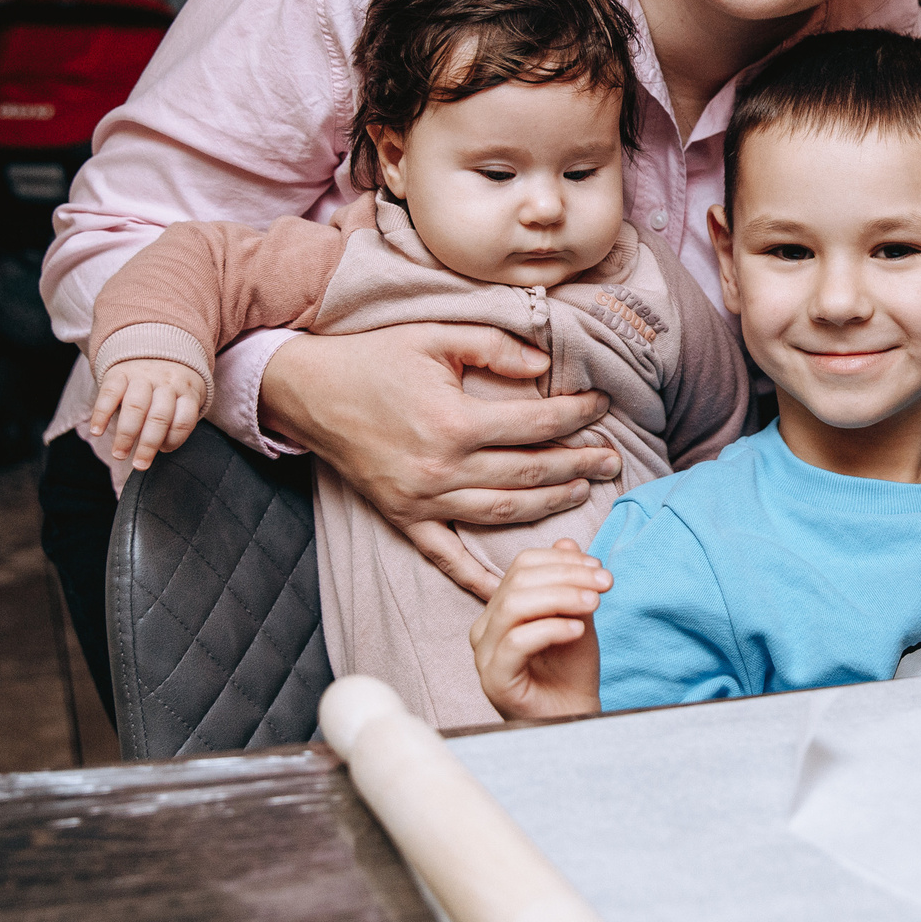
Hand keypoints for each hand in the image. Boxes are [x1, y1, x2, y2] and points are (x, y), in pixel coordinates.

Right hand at [87, 358, 205, 470]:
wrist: (155, 343)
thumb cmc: (172, 383)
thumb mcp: (187, 394)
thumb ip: (178, 417)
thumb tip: (162, 449)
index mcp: (187, 391)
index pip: (184, 419)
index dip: (174, 439)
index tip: (164, 451)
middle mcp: (166, 382)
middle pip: (159, 416)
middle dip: (148, 445)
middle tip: (139, 465)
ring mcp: (142, 376)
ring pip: (135, 407)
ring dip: (126, 434)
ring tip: (119, 454)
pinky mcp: (119, 372)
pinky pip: (110, 393)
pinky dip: (102, 414)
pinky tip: (97, 431)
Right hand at [260, 326, 619, 599]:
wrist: (307, 392)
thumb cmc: (372, 358)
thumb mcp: (434, 336)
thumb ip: (493, 346)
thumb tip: (542, 364)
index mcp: (454, 422)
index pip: (536, 425)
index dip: (577, 415)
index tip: (603, 405)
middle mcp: (442, 469)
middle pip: (530, 474)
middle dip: (579, 465)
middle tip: (613, 459)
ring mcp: (422, 500)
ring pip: (502, 513)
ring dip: (549, 507)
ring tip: (582, 492)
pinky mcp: (403, 518)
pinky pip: (445, 555)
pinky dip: (477, 576)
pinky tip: (508, 585)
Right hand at [469, 540, 606, 719]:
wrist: (574, 717)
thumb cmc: (572, 671)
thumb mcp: (578, 617)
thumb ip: (571, 583)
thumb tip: (568, 541)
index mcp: (501, 608)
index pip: (523, 565)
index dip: (562, 560)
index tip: (599, 567)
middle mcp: (485, 628)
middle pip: (518, 581)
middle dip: (568, 576)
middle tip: (605, 583)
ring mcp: (484, 655)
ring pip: (514, 606)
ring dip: (561, 597)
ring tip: (594, 604)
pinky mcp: (494, 680)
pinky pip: (517, 641)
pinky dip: (552, 628)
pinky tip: (578, 629)